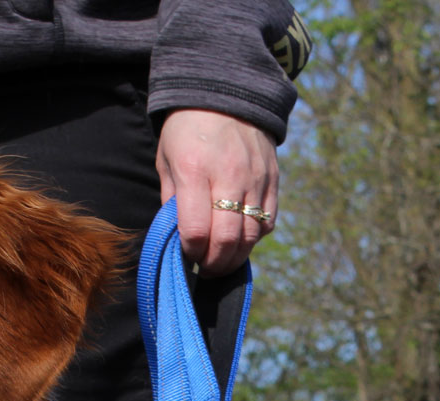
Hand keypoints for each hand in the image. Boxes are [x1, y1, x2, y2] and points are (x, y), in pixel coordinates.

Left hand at [155, 109, 279, 276]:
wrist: (226, 94)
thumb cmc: (186, 131)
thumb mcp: (167, 160)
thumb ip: (172, 201)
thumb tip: (179, 238)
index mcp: (194, 170)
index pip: (196, 230)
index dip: (191, 252)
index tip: (186, 255)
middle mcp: (228, 176)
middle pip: (227, 240)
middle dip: (214, 264)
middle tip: (205, 268)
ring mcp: (255, 179)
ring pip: (250, 237)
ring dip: (235, 257)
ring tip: (222, 260)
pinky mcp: (273, 180)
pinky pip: (267, 223)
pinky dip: (253, 238)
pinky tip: (240, 237)